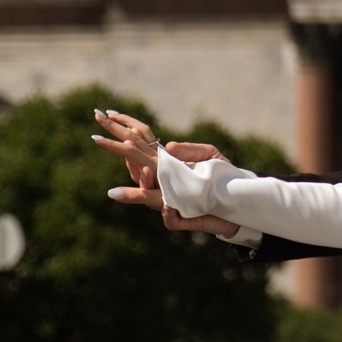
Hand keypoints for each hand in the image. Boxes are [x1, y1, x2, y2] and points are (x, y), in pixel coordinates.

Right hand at [92, 113, 236, 234]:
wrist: (240, 205)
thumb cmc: (222, 177)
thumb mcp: (210, 156)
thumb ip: (190, 150)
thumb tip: (166, 147)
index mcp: (168, 168)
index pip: (140, 153)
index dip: (126, 139)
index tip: (112, 120)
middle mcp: (164, 186)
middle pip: (138, 173)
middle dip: (122, 157)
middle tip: (102, 138)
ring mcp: (172, 204)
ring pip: (149, 198)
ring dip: (142, 187)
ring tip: (144, 168)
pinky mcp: (185, 220)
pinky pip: (171, 220)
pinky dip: (168, 214)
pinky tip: (168, 206)